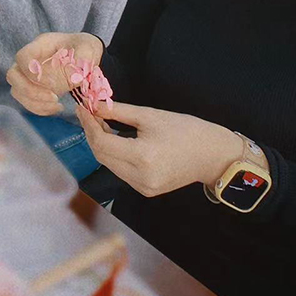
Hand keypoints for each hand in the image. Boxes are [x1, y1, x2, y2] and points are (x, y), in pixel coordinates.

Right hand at [6, 32, 103, 115]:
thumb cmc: (85, 49)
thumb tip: (73, 77)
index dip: (31, 72)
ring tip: (57, 105)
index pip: (22, 57)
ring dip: (35, 103)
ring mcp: (30, 74)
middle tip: (54, 97)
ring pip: (17, 91)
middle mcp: (30, 59)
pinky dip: (40, 108)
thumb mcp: (88, 49)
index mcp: (41, 45)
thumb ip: (81, 60)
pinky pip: (27, 101)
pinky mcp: (35, 87)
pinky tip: (57, 108)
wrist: (86, 56)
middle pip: (13, 76)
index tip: (52, 84)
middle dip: (30, 91)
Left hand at [77, 101, 243, 196]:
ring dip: (101, 144)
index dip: (88, 123)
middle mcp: (140, 177)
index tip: (82, 107)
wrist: (212, 154)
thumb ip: (118, 111)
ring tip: (101, 123)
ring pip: (109, 164)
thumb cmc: (185, 130)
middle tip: (90, 112)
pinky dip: (113, 155)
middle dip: (92, 133)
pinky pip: (121, 171)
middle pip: (102, 155)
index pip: (102, 142)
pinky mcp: (146, 190)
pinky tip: (114, 139)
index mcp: (142, 157)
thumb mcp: (150, 115)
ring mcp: (143, 187)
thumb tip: (93, 105)